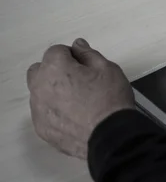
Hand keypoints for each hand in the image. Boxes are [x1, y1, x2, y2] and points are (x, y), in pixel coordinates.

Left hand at [27, 39, 134, 158]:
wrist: (111, 135)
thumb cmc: (110, 101)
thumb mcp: (107, 68)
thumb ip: (88, 54)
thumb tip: (78, 46)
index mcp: (55, 68)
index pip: (56, 51)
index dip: (73, 55)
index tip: (85, 64)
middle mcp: (40, 87)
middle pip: (40, 70)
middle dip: (55, 70)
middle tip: (78, 79)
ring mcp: (39, 109)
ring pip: (40, 92)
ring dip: (53, 90)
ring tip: (77, 99)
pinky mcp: (42, 128)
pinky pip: (43, 112)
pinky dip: (54, 110)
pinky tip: (74, 114)